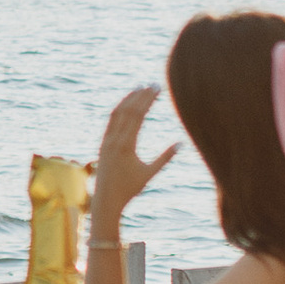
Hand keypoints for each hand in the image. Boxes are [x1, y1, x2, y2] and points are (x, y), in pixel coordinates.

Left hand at [93, 85, 178, 227]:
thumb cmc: (130, 188)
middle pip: (128, 110)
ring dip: (129, 99)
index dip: (148, 100)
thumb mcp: (150, 173)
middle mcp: (114, 139)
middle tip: (153, 84)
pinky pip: (111, 121)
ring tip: (140, 88)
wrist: (106, 199)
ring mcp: (106, 140)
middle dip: (141, 95)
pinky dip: (120, 109)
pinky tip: (128, 104)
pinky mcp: (103, 143)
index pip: (138, 115)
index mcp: (127, 145)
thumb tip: (181, 143)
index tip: (157, 89)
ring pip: (117, 113)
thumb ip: (165, 158)